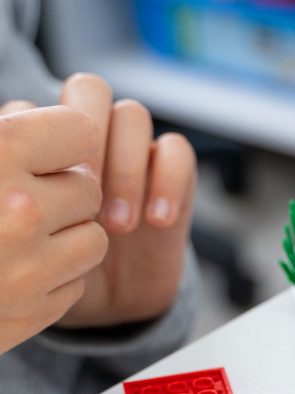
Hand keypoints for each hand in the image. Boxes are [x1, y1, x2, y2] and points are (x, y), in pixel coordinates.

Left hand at [3, 74, 196, 329]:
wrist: (107, 303)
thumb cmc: (55, 268)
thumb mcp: (27, 238)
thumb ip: (20, 201)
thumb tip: (18, 176)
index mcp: (42, 143)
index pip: (39, 107)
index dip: (41, 142)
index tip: (39, 194)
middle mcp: (88, 137)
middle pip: (90, 89)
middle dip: (87, 137)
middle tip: (84, 191)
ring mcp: (130, 152)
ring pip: (132, 115)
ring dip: (124, 168)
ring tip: (117, 225)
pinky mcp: (170, 173)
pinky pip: (176, 151)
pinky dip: (168, 182)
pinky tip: (156, 221)